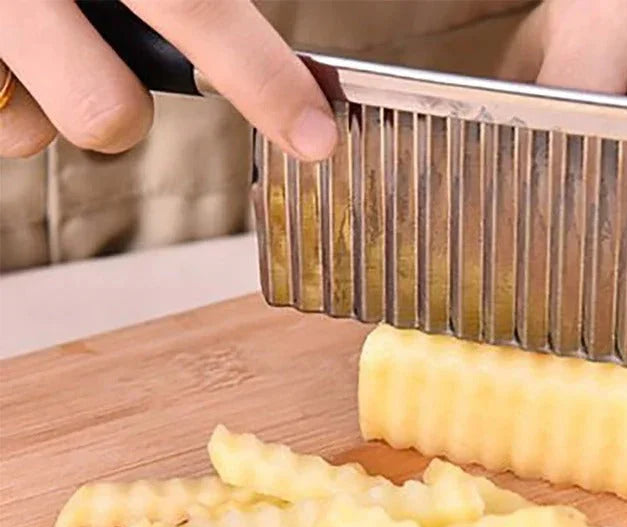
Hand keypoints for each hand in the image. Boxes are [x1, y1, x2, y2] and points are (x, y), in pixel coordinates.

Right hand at [0, 0, 336, 161]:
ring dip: (61, 97)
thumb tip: (233, 26)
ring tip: (43, 33)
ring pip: (40, 131)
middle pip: (111, 117)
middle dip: (124, 109)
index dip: (265, 82)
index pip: (201, 9)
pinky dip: (12, 95)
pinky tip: (9, 45)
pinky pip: (2, 124)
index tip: (317, 137)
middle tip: (107, 52)